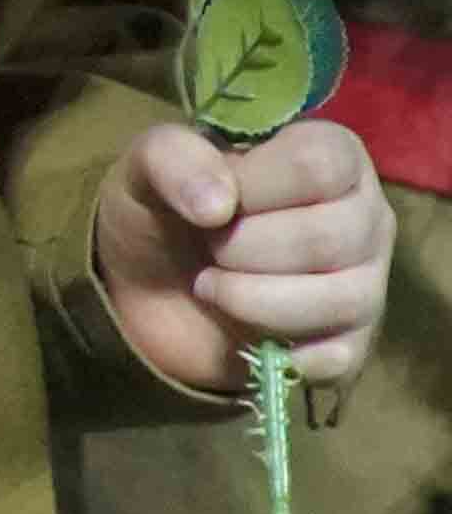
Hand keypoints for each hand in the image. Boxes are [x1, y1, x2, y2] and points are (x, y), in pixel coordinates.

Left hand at [97, 113, 392, 397]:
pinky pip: (338, 358)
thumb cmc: (164, 209)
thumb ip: (173, 158)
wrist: (149, 285)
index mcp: (331, 155)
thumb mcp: (147, 167)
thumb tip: (216, 205)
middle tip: (206, 247)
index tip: (212, 202)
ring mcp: (366, 282)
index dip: (253, 187)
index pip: (319, 164)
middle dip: (241, 248)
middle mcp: (364, 215)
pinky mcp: (352, 344)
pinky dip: (281, 352)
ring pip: (341, 299)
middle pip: (327, 237)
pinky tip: (245, 336)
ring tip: (209, 285)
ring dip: (252, 299)